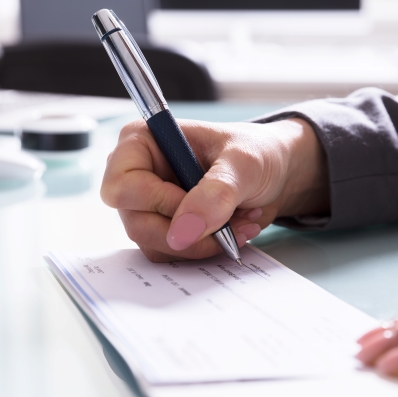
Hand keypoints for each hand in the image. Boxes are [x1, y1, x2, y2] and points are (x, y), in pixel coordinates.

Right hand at [101, 118, 328, 261]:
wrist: (276, 173)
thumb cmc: (257, 152)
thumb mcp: (244, 163)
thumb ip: (216, 192)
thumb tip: (183, 231)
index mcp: (141, 142)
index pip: (121, 186)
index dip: (157, 203)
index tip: (198, 204)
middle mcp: (137, 175)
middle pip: (136, 223)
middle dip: (188, 230)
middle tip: (228, 223)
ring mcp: (149, 205)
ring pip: (154, 244)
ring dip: (203, 242)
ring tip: (239, 222)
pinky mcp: (166, 228)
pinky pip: (172, 254)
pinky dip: (205, 249)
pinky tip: (232, 230)